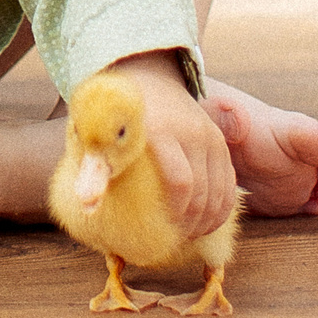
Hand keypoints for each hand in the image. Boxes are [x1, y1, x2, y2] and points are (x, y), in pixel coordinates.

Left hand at [108, 51, 235, 238]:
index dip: (176, 215)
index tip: (163, 232)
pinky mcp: (218, 138)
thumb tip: (88, 205)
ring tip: (191, 235)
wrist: (145, 77)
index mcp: (160, 131)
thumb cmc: (117, 116)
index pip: (181, 184)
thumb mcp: (100, 138)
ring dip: (209, 220)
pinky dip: (222, 207)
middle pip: (202, 192)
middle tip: (176, 240)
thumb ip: (93, 169)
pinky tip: (207, 221)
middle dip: (192, 224)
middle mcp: (190, 131)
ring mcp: (208, 134)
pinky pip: (230, 181)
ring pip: (221, 191)